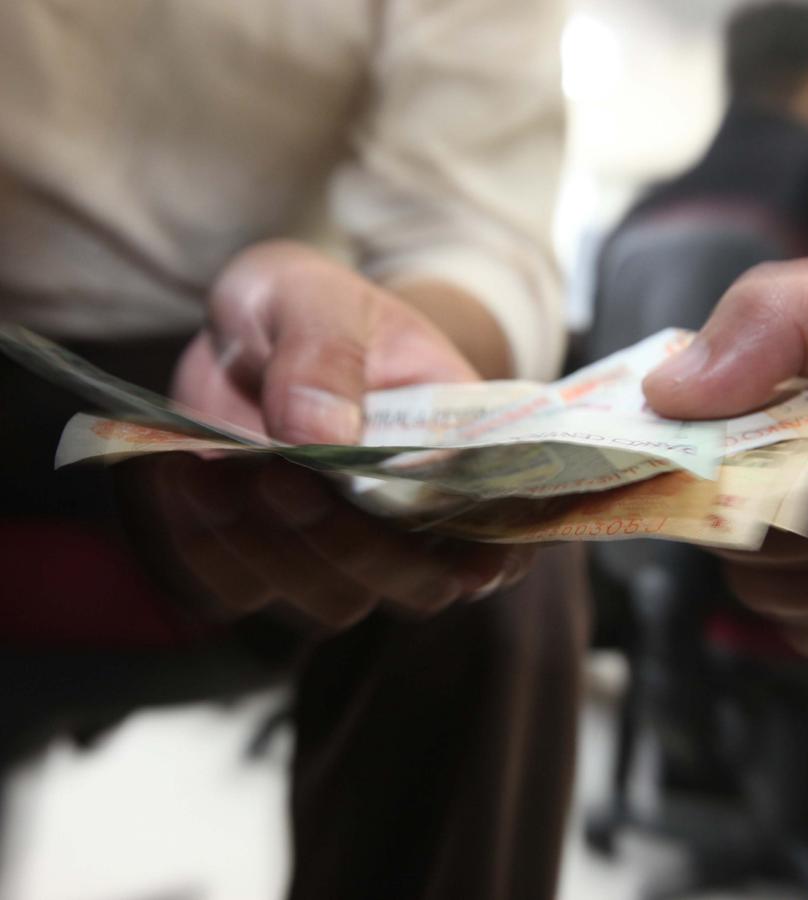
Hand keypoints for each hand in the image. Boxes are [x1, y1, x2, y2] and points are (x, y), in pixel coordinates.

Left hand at [126, 241, 531, 627]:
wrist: (249, 329)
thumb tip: (321, 436)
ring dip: (273, 549)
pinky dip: (204, 545)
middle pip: (415, 587)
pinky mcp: (259, 566)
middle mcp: (410, 524)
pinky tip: (186, 475)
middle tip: (283, 476)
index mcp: (459, 456)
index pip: (504, 532)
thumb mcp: (319, 298)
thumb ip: (326, 355)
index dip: (497, 559)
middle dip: (353, 547)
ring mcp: (338, 555)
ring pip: (330, 603)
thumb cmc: (312, 309)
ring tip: (219, 467)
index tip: (469, 562)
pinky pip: (237, 591)